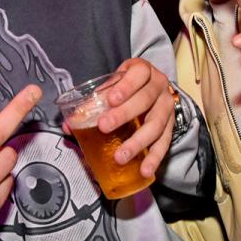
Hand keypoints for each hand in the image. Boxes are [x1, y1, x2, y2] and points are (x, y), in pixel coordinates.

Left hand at [95, 58, 174, 178]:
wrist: (151, 88)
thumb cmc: (128, 86)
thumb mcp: (113, 86)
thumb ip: (93, 102)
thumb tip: (69, 124)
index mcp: (144, 71)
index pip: (138, 74)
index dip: (126, 86)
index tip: (111, 100)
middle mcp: (159, 87)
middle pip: (145, 100)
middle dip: (124, 114)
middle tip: (104, 127)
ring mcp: (167, 107)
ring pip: (155, 125)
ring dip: (137, 142)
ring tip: (120, 156)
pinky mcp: (171, 125)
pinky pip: (164, 143)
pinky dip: (154, 157)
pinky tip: (145, 169)